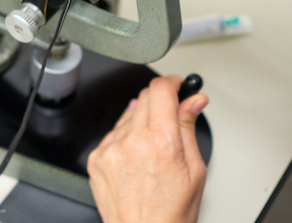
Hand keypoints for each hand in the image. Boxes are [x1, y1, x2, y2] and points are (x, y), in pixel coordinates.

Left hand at [88, 76, 209, 222]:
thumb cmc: (171, 212)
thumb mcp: (195, 170)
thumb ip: (189, 127)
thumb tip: (194, 101)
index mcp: (161, 142)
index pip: (161, 90)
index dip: (172, 82)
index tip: (177, 85)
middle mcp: (132, 142)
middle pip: (144, 97)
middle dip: (160, 101)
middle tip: (170, 117)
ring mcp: (110, 149)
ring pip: (127, 115)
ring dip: (141, 121)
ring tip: (153, 150)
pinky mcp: (96, 158)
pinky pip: (112, 134)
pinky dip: (125, 138)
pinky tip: (136, 158)